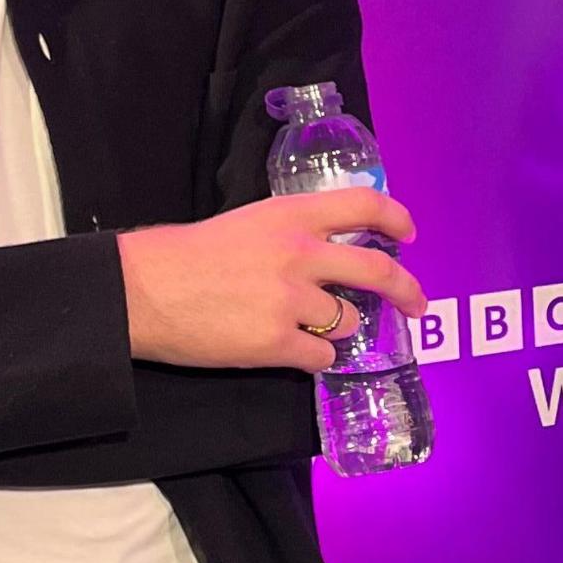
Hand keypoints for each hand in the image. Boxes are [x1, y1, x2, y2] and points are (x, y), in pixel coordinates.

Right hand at [117, 189, 425, 372]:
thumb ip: (292, 233)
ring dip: (338, 328)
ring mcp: (292, 300)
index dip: (395, 218)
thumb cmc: (189, 254)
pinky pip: (321, 356)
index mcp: (292, 215)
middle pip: (377, 270)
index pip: (364, 205)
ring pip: (348, 321)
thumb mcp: (249, 223)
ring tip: (305, 326)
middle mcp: (301, 253)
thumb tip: (329, 253)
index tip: (408, 235)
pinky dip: (312, 357)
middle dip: (406, 290)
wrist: (146, 290)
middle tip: (416, 304)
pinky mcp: (277, 343)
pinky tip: (289, 350)